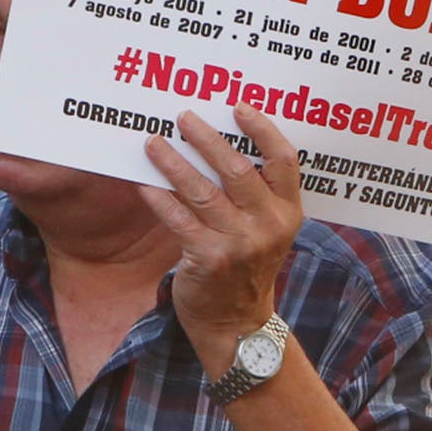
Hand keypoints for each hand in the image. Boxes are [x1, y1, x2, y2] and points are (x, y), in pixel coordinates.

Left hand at [140, 107, 304, 374]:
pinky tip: (144, 183)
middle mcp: (268, 225)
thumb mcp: (269, 231)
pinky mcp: (208, 259)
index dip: (262, 130)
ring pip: (201, 190)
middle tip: (184, 117)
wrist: (238, 323)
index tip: (238, 107)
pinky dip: (159, 198)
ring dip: (173, 162)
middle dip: (207, 138)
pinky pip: (178, 219)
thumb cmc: (249, 267)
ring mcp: (239, 244)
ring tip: (153, 142)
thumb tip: (221, 144)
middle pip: (237, 169)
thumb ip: (257, 195)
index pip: (283, 161)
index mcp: (288, 212)